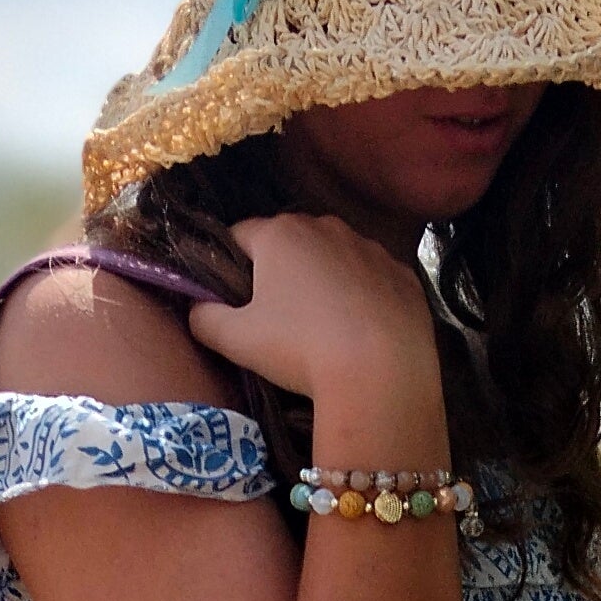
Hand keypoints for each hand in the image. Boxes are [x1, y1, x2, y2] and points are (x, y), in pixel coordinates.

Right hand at [186, 215, 439, 405]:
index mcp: (280, 233)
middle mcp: (326, 226)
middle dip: (279, 270)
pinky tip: (360, 332)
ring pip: (334, 258)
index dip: (229, 265)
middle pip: (289, 243)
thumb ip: (204, 317)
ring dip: (323, 280)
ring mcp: (370, 248)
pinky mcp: (404, 274)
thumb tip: (196, 307)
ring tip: (323, 327)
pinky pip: (371, 279)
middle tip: (276, 318)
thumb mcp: (235, 340)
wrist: (383, 374)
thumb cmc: (300, 350)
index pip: (238, 236)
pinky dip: (362, 296)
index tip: (232, 299)